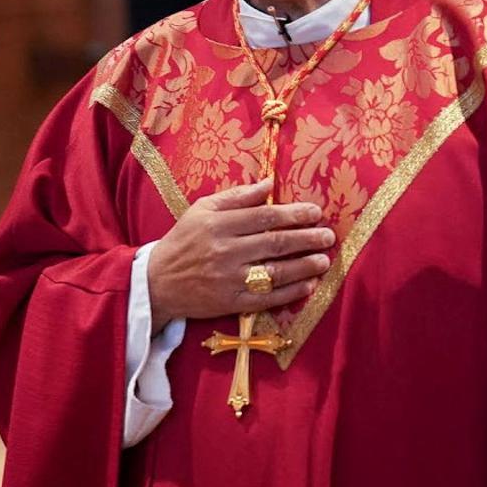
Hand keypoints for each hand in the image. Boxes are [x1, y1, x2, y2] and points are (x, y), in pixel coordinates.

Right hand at [147, 179, 334, 330]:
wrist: (157, 282)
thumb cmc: (184, 239)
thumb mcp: (203, 209)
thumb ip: (237, 196)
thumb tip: (269, 183)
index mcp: (219, 224)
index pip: (265, 217)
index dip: (294, 214)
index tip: (316, 212)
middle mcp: (225, 251)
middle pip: (275, 243)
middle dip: (307, 238)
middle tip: (328, 235)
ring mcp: (229, 280)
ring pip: (275, 272)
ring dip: (304, 266)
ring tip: (324, 260)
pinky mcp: (231, 303)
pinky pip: (267, 298)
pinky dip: (290, 292)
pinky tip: (308, 285)